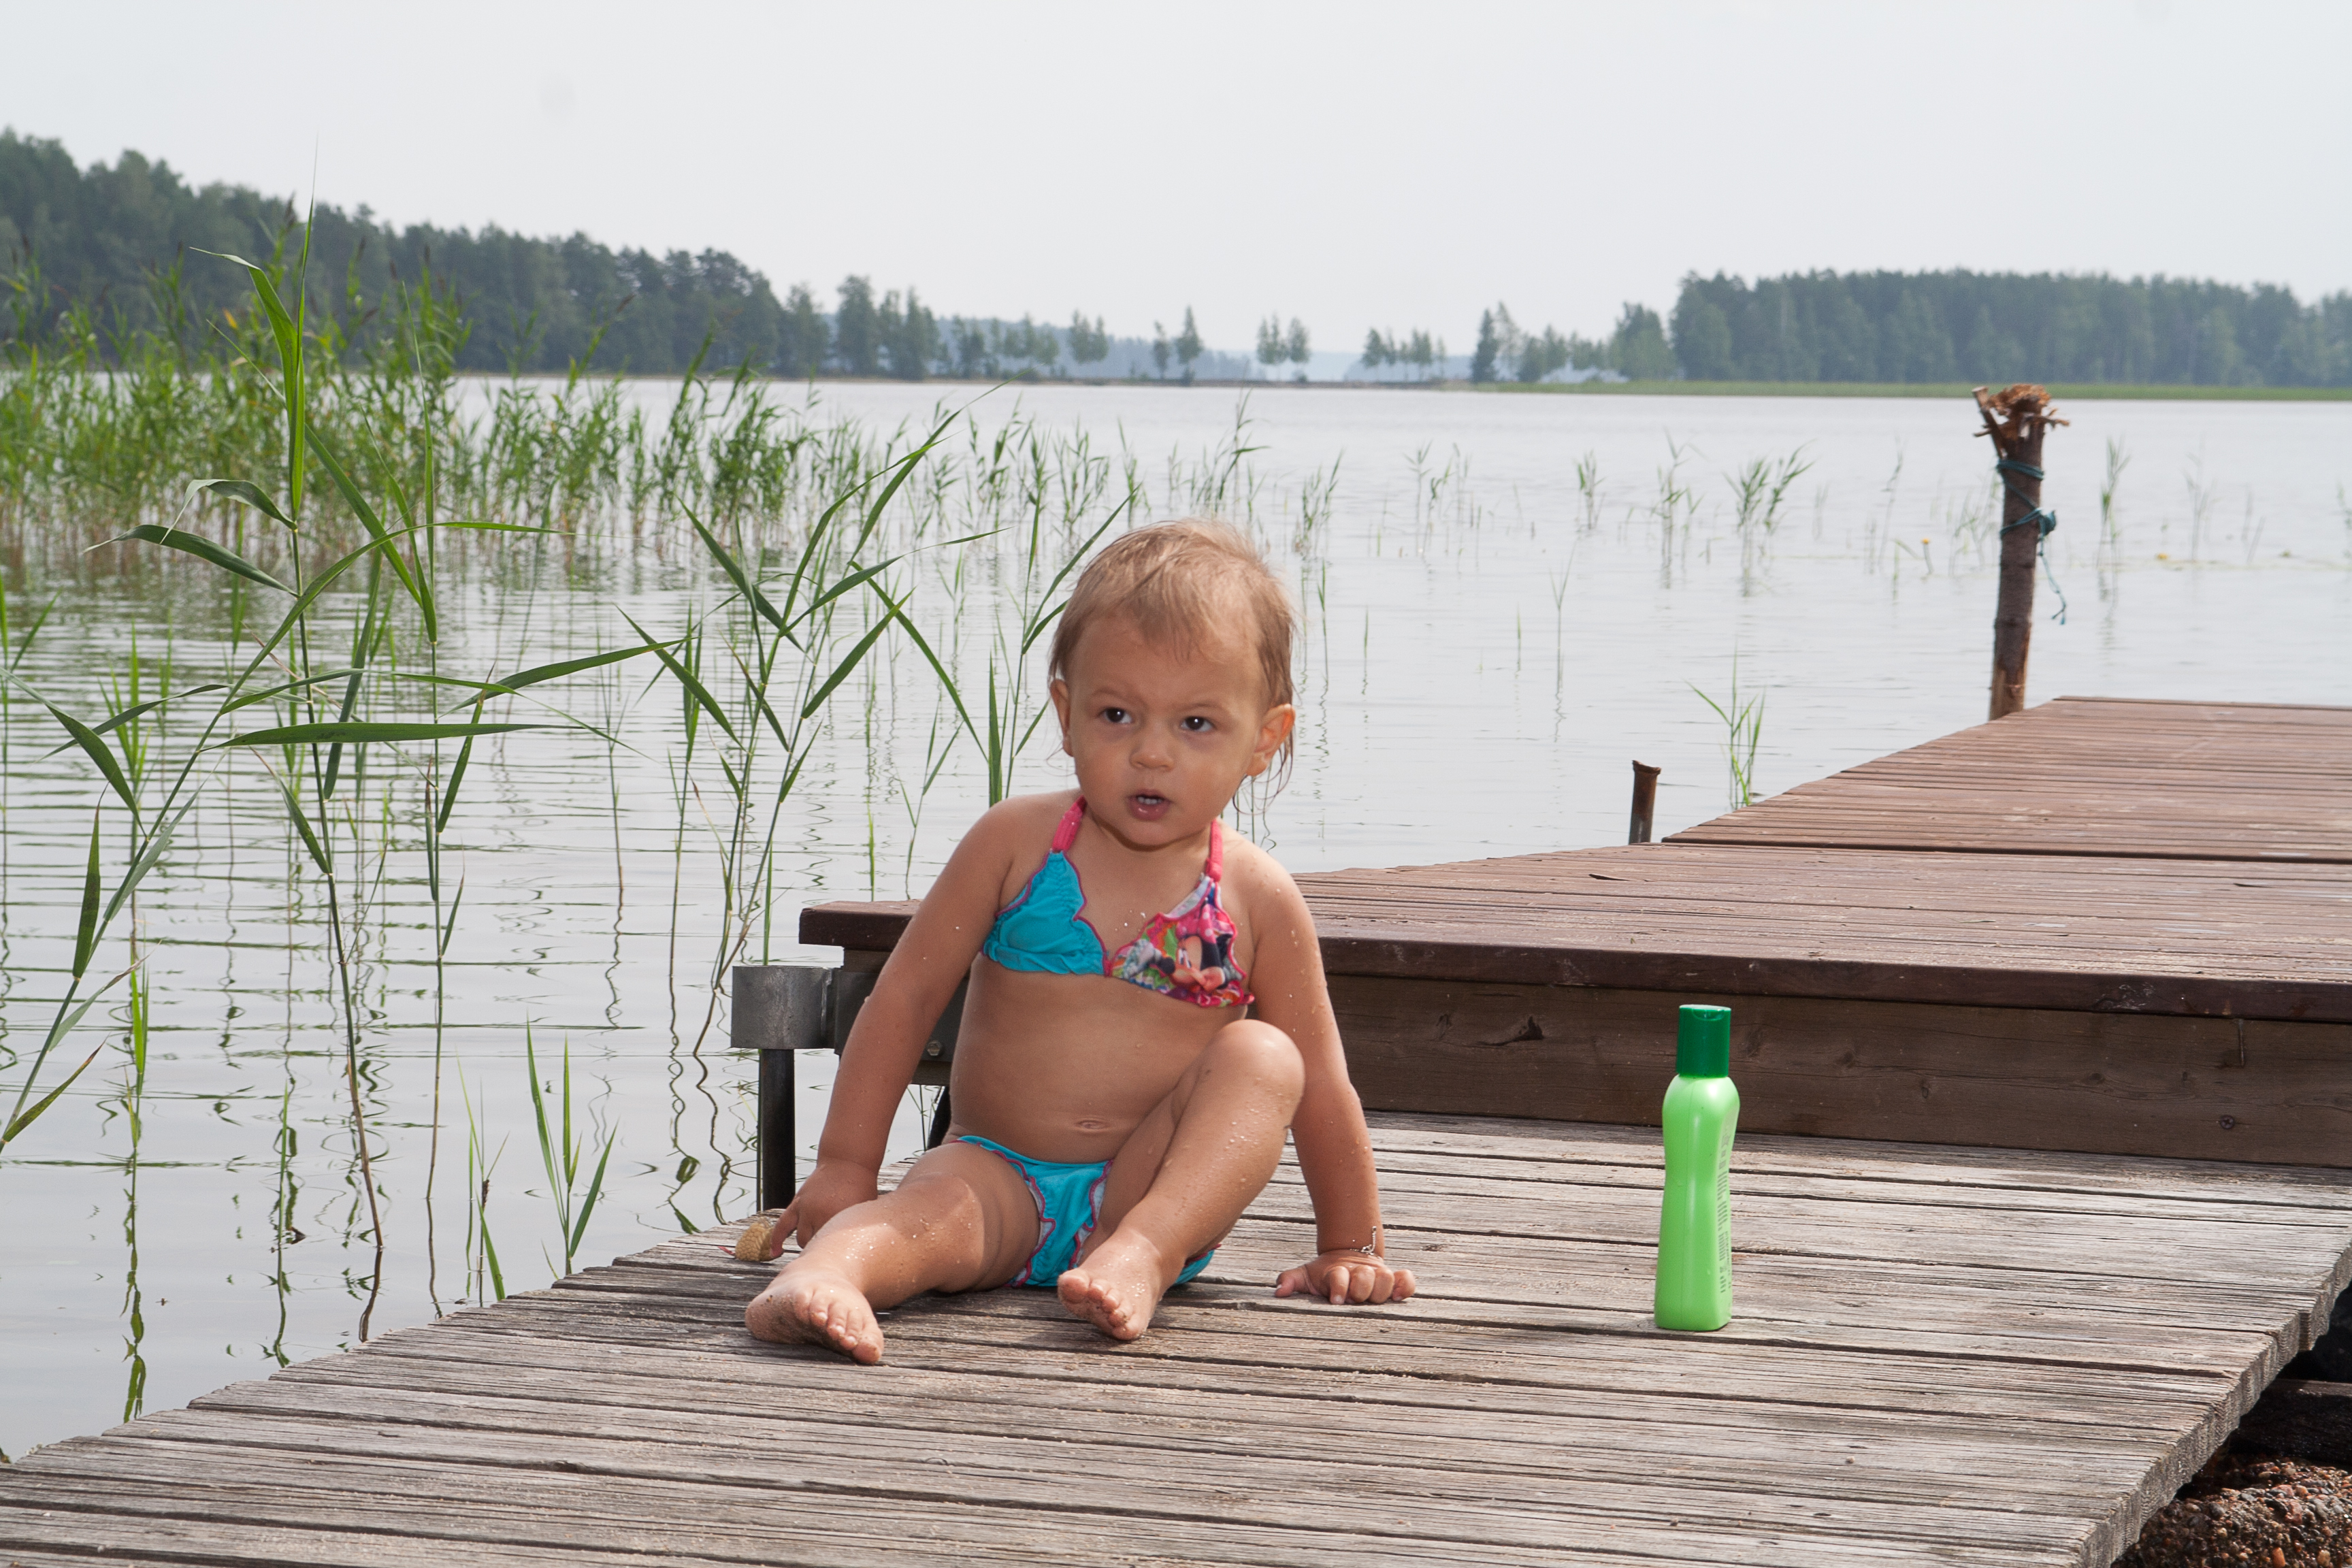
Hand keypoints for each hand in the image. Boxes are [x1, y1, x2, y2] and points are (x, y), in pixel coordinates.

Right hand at [729, 1158, 877, 1260]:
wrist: (848, 1161)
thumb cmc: (863, 1187)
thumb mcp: (865, 1210)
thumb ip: (859, 1231)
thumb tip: (868, 1257)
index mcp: (839, 1219)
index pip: (834, 1249)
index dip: (837, 1264)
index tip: (839, 1276)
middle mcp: (821, 1215)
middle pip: (817, 1247)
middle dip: (822, 1257)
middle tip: (827, 1269)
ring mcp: (807, 1209)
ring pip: (802, 1239)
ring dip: (809, 1248)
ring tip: (815, 1259)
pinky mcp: (798, 1203)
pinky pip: (783, 1225)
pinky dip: (777, 1239)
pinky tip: (774, 1253)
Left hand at [1274, 1249, 1416, 1305]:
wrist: (1346, 1257)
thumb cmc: (1323, 1275)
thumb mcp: (1305, 1276)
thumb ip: (1290, 1280)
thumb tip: (1278, 1292)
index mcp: (1337, 1272)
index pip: (1339, 1277)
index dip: (1340, 1288)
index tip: (1337, 1300)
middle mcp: (1358, 1272)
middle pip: (1366, 1278)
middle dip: (1360, 1291)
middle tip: (1355, 1300)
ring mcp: (1376, 1274)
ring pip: (1386, 1278)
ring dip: (1380, 1290)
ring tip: (1372, 1300)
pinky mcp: (1392, 1277)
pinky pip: (1406, 1280)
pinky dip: (1405, 1286)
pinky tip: (1398, 1297)